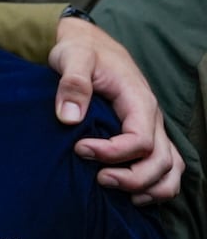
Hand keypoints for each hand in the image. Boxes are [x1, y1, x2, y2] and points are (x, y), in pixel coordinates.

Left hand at [49, 16, 182, 203]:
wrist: (90, 44)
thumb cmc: (81, 51)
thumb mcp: (72, 57)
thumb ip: (73, 84)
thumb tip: (68, 118)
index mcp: (138, 100)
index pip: (140, 141)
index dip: (113, 153)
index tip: (80, 149)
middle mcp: (152, 117)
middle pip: (161, 161)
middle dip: (131, 178)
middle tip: (97, 179)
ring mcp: (153, 128)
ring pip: (171, 169)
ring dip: (149, 188)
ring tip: (117, 192)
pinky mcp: (147, 134)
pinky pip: (167, 167)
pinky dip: (156, 186)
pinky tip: (131, 194)